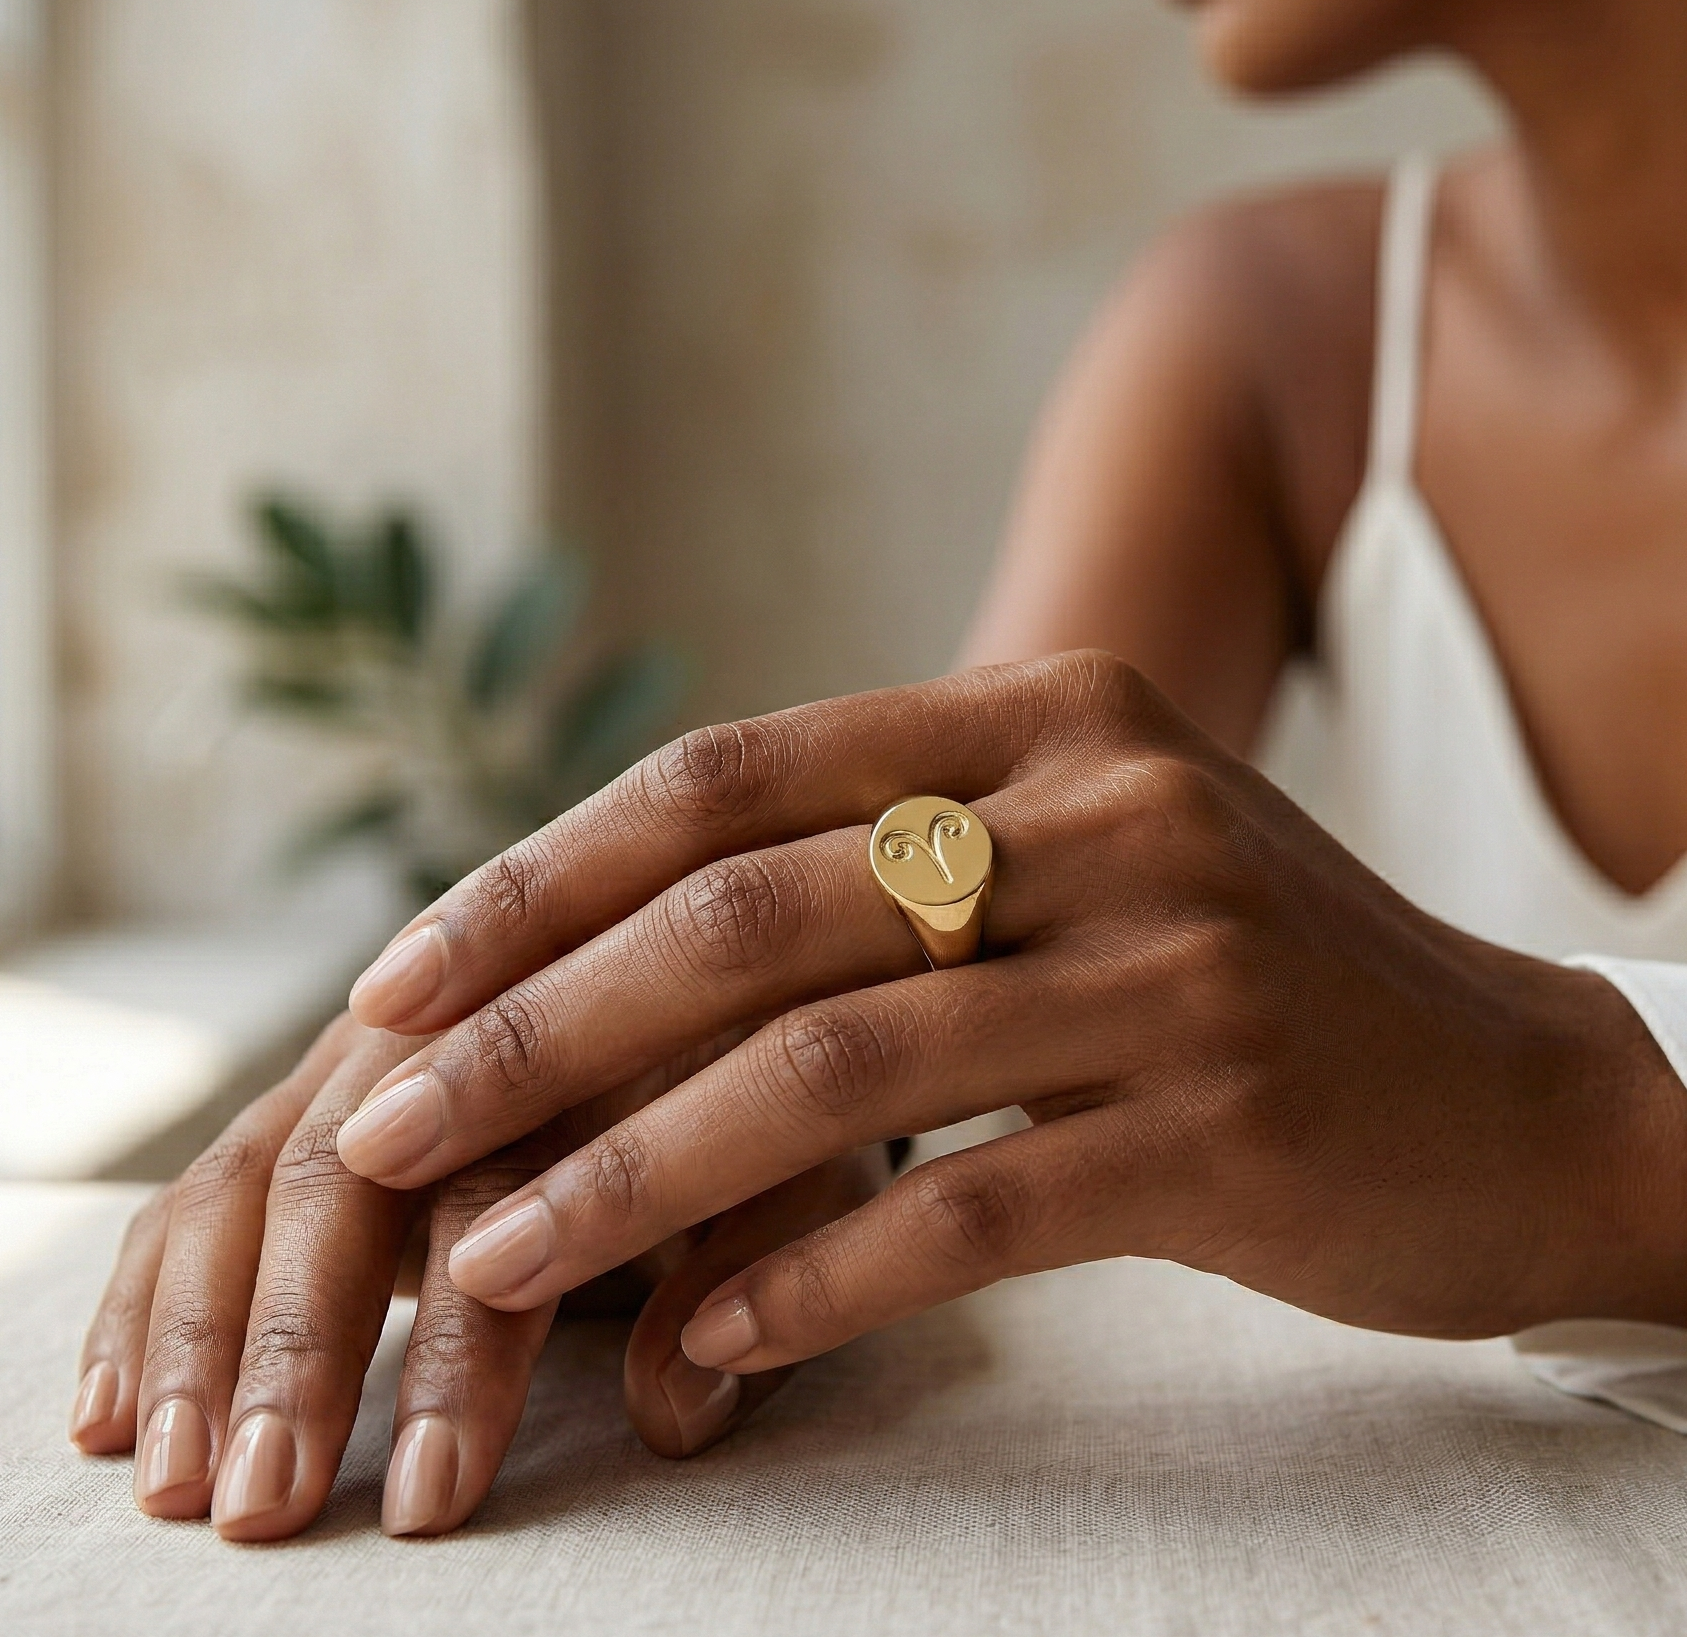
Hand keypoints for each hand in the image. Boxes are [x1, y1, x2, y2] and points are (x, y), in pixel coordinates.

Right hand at [70, 1013, 885, 1541]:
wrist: (726, 945)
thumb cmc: (786, 1081)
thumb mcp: (818, 1153)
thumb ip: (760, 1261)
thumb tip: (674, 1421)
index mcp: (594, 1029)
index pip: (512, 1182)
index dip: (464, 1345)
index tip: (433, 1493)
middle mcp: (465, 1022)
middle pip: (356, 1168)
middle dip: (304, 1344)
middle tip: (268, 1505)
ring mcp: (376, 1048)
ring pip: (262, 1169)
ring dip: (207, 1330)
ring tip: (178, 1483)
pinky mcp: (316, 1083)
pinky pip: (208, 1179)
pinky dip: (151, 1294)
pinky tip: (105, 1411)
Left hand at [331, 651, 1686, 1386]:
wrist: (1518, 1099)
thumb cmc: (1253, 982)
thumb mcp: (1083, 863)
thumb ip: (893, 866)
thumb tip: (618, 956)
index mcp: (1046, 715)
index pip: (732, 776)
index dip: (544, 875)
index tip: (395, 981)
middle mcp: (1108, 809)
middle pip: (753, 914)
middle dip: (536, 1028)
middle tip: (381, 1133)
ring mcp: (1175, 966)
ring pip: (836, 1068)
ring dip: (634, 1173)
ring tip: (486, 1263)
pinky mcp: (1224, 1128)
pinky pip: (969, 1209)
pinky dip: (812, 1276)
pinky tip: (707, 1340)